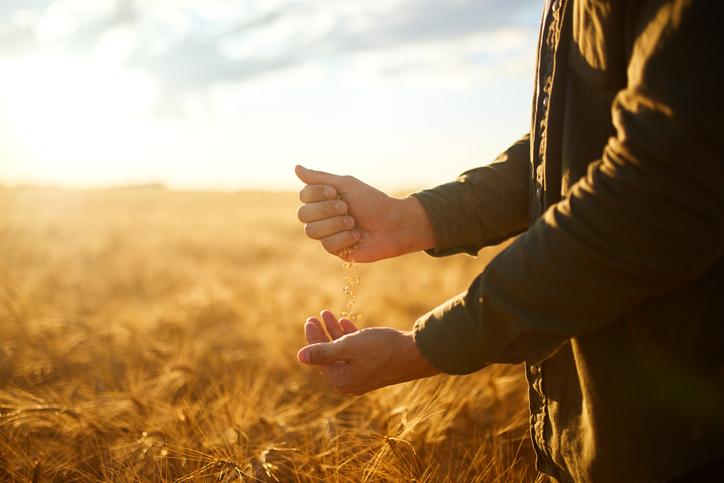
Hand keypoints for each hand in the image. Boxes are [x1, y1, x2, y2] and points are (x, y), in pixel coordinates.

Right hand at [295, 165, 434, 261]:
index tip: (335, 192)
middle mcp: (322, 216)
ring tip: (353, 222)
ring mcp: (327, 234)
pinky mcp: (336, 250)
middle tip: (346, 207)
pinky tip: (357, 236)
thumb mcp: (347, 185)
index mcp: (323, 199)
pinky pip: (327, 245)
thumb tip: (295, 167)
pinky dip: (344, 238)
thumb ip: (320, 178)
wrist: (393, 224)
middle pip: (303, 215)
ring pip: (312, 231)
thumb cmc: (372, 202)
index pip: (303, 196)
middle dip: (326, 210)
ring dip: (335, 224)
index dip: (316, 195)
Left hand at [297, 310, 439, 394]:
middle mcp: (350, 381)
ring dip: (335, 333)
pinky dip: (349, 337)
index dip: (313, 337)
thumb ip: (323, 352)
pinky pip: (356, 352)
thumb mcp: (349, 347)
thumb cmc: (381, 349)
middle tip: (315, 317)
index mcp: (341, 380)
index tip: (310, 320)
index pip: (319, 357)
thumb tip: (299, 357)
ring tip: (329, 314)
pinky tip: (346, 322)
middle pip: (329, 355)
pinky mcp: (374, 367)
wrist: (415, 354)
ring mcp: (362, 375)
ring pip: (343, 351)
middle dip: (322, 334)